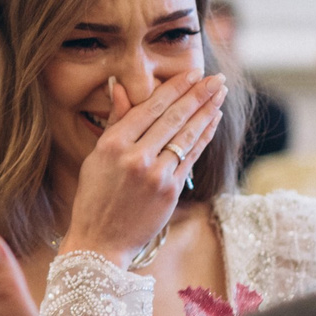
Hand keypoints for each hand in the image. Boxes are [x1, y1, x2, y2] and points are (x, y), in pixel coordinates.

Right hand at [61, 74, 226, 264]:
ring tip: (220, 94)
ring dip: (207, 111)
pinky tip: (213, 120)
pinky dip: (203, 137)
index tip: (192, 74)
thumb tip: (120, 87)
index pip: (149, 108)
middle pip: (173, 118)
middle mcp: (134, 157)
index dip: (174, 89)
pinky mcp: (170, 191)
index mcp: (112, 144)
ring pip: (186, 136)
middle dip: (198, 95)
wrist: (100, 242)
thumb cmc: (94, 198)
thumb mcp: (96, 157)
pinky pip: (191, 157)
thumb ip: (114, 122)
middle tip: (216, 78)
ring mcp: (155, 175)